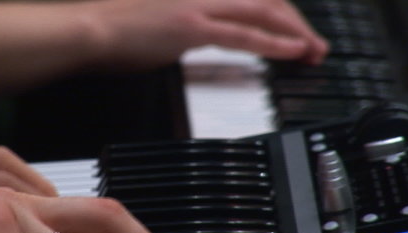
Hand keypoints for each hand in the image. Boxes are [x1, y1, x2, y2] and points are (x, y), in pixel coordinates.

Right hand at [90, 0, 328, 66]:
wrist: (92, 28)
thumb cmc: (118, 30)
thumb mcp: (163, 22)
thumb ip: (190, 28)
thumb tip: (200, 37)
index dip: (280, 15)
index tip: (295, 35)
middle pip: (266, 0)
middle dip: (296, 23)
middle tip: (315, 46)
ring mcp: (199, 5)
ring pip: (262, 12)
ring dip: (294, 32)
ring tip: (313, 51)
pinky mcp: (191, 26)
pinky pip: (242, 35)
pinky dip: (272, 43)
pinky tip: (292, 52)